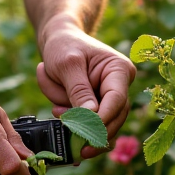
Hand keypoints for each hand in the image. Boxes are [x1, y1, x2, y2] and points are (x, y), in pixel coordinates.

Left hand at [36, 25, 136, 158]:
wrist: (58, 41)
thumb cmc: (64, 46)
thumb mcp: (67, 64)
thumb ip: (79, 89)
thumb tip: (92, 116)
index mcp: (119, 70)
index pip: (117, 100)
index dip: (102, 119)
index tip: (84, 133)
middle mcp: (120, 86)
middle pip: (113, 117)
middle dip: (85, 121)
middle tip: (62, 122)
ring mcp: (110, 99)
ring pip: (97, 123)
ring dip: (73, 118)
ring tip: (54, 106)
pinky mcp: (98, 108)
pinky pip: (87, 123)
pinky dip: (70, 119)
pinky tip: (57, 110)